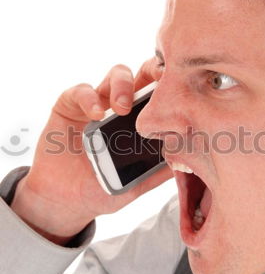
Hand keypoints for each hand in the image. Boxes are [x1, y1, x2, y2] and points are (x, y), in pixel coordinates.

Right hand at [11, 60, 172, 243]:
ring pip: (116, 75)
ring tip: (123, 108)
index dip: (172, 86)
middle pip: (143, 74)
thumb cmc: (102, 189)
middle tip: (161, 84)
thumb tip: (189, 162)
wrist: (66, 201)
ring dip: (123, 85)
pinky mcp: (71, 104)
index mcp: (141, 121)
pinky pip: (82, 91)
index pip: (160, 93)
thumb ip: (158, 173)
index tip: (186, 90)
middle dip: (154, 72)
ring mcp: (98, 102)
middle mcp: (122, 106)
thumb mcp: (136, 185)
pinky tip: (96, 114)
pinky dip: (90, 99)